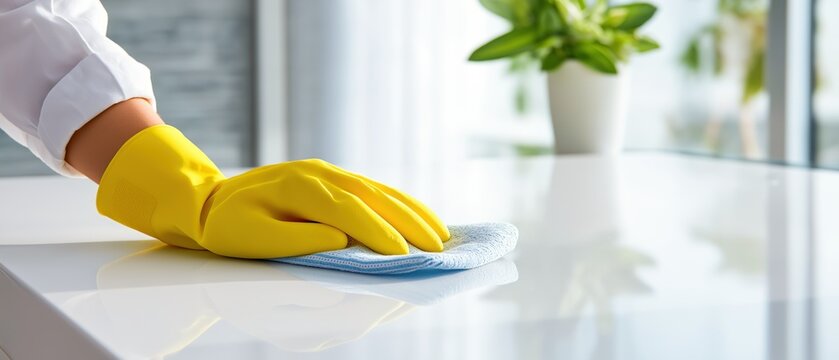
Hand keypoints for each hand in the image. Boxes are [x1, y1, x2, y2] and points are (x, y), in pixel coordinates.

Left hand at [96, 125, 449, 257]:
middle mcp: (318, 173)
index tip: (403, 254)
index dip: (378, 233)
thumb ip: (298, 240)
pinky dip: (397, 201)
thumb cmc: (229, 226)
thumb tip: (341, 241)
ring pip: (378, 188)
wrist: (209, 199)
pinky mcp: (329, 176)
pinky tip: (415, 214)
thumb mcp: (253, 239)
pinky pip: (371, 187)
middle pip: (373, 194)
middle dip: (408, 221)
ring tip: (440, 231)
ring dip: (411, 209)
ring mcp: (325, 171)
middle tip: (438, 245)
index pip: (348, 211)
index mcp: (299, 187)